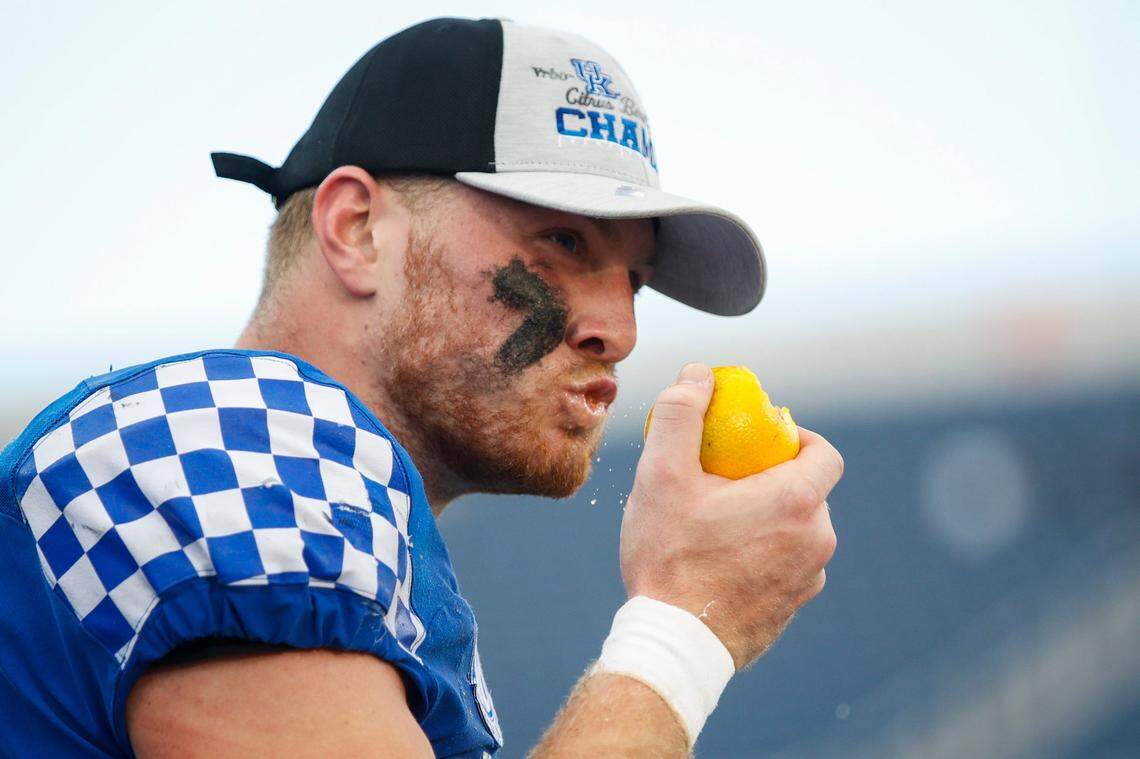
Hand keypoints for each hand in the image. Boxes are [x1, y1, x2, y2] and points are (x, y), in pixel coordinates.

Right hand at [620, 363, 843, 669]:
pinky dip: (763, 554)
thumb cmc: (668, 557)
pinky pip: (787, 564)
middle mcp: (817, 540)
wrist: (672, 642)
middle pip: (807, 490)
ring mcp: (809, 579)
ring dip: (766, 518)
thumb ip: (681, 414)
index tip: (758, 440)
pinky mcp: (793, 609)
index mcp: (796, 501)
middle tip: (722, 481)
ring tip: (715, 523)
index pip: (824, 452)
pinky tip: (719, 561)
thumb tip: (698, 374)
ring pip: (796, 529)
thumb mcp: (661, 474)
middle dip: (770, 478)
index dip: (795, 438)